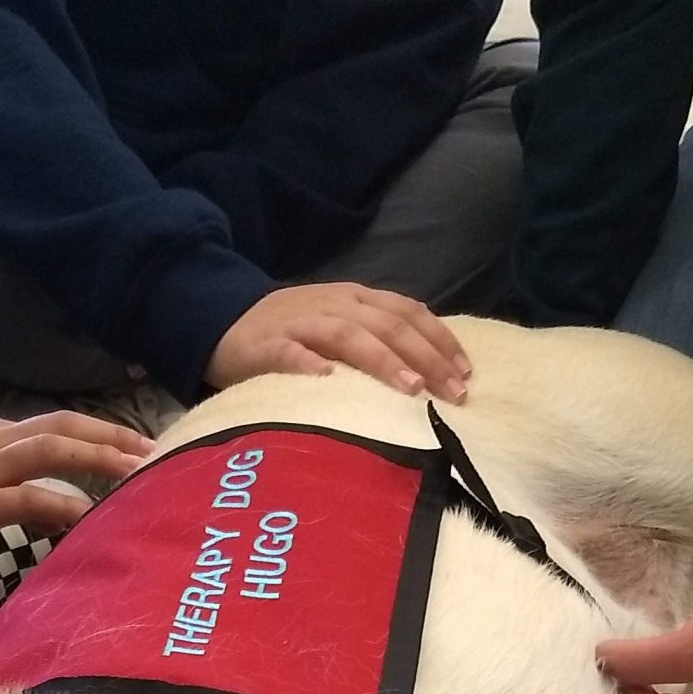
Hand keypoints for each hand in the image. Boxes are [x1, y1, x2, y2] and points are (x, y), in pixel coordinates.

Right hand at [0, 413, 155, 562]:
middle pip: (65, 426)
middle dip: (112, 436)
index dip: (99, 432)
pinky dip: (66, 505)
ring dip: (100, 459)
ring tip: (139, 474)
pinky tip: (92, 517)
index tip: (134, 445)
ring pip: (54, 451)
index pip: (55, 425)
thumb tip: (35, 503)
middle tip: (155, 452)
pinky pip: (31, 498)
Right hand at [205, 283, 469, 402]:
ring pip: (348, 335)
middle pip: (387, 325)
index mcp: (357, 300)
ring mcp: (301, 323)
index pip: (408, 312)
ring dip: (382, 360)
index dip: (440, 340)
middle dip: (425, 357)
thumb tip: (431, 372)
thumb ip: (378, 339)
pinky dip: (308, 364)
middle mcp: (335, 305)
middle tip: (453, 393)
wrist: (225, 321)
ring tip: (411, 389)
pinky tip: (327, 380)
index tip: (466, 374)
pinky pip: (289, 353)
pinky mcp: (266, 345)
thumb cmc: (294, 334)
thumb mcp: (341, 326)